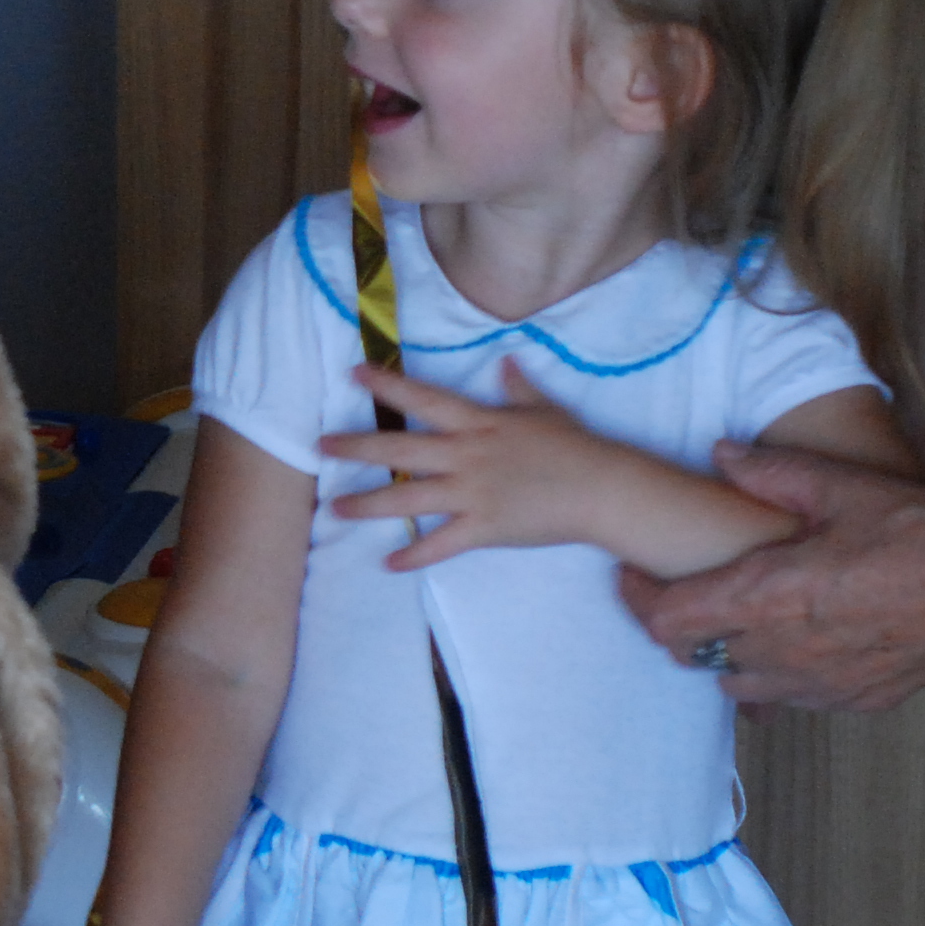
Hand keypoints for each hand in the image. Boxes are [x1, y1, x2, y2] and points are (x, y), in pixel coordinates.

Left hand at [318, 360, 664, 567]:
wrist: (603, 490)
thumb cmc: (576, 448)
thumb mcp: (545, 411)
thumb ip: (518, 388)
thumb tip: (506, 362)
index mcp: (479, 423)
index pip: (424, 399)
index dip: (387, 386)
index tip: (353, 374)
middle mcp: (467, 456)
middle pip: (401, 450)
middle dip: (357, 447)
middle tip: (320, 446)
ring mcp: (473, 493)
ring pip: (409, 498)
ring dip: (368, 504)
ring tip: (334, 508)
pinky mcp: (485, 528)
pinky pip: (442, 544)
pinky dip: (415, 555)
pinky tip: (388, 563)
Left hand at [617, 445, 924, 711]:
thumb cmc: (924, 534)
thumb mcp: (840, 487)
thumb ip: (770, 472)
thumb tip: (721, 452)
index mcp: (766, 599)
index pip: (668, 620)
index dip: (638, 598)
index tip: (630, 573)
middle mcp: (783, 654)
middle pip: (693, 658)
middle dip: (676, 627)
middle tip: (678, 591)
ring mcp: (821, 686)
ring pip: (739, 686)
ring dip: (725, 656)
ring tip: (734, 618)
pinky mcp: (858, 701)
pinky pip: (793, 699)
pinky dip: (777, 675)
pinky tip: (793, 642)